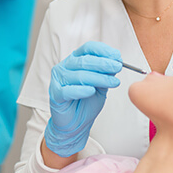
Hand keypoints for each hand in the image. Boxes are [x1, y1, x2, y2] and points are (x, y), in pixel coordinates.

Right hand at [45, 41, 121, 157]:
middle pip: (85, 60)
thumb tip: (116, 62)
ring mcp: (58, 80)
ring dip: (99, 78)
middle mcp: (65, 67)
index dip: (103, 51)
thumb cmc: (86, 102)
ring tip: (113, 83)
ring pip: (80, 75)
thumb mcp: (100, 86)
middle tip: (117, 67)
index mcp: (75, 60)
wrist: (75, 123)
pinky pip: (69, 90)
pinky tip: (91, 91)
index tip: (117, 56)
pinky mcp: (55, 94)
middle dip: (104, 64)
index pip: (88, 48)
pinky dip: (81, 90)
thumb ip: (105, 74)